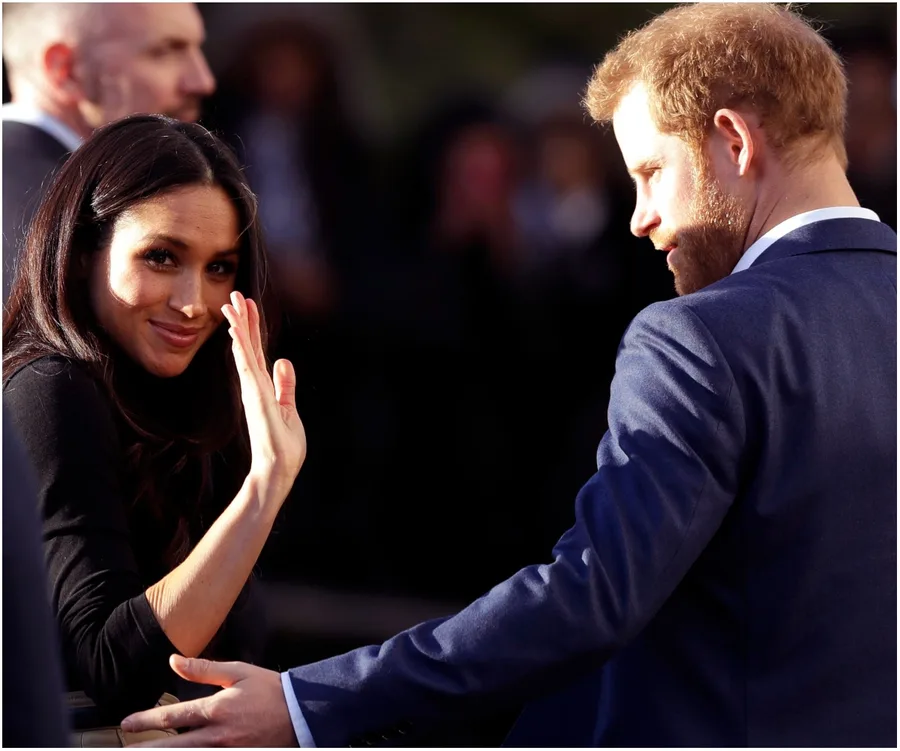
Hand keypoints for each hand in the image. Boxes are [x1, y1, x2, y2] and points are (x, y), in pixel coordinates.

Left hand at [121, 655, 296, 746]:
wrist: (302, 713)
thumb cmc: (271, 690)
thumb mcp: (238, 672)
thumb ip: (204, 669)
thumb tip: (174, 661)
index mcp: (216, 709)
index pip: (173, 717)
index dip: (146, 721)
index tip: (127, 723)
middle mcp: (217, 735)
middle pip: (174, 746)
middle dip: (148, 748)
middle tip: (127, 748)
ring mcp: (227, 750)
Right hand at [223, 291, 305, 502]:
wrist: (277, 470)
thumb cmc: (283, 446)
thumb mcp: (289, 409)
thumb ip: (286, 385)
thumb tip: (284, 361)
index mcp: (264, 387)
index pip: (257, 351)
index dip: (253, 328)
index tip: (250, 306)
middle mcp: (255, 385)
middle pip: (248, 346)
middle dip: (243, 320)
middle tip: (235, 294)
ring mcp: (254, 390)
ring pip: (245, 351)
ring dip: (239, 326)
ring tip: (233, 303)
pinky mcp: (256, 397)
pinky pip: (247, 367)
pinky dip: (242, 348)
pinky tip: (237, 331)